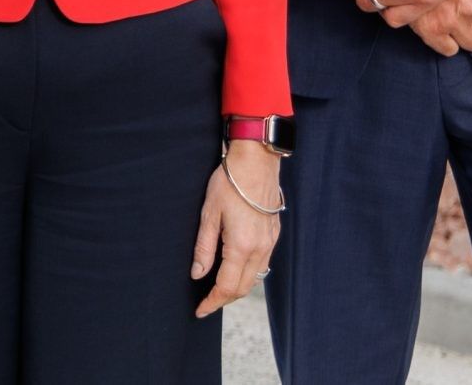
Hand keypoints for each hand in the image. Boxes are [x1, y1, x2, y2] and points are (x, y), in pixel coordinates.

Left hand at [193, 141, 281, 316]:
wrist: (257, 161)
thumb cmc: (229, 183)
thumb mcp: (209, 213)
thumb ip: (204, 247)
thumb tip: (197, 274)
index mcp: (241, 246)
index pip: (226, 286)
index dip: (212, 302)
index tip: (200, 310)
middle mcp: (260, 249)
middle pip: (243, 288)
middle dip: (224, 299)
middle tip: (206, 303)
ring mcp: (270, 243)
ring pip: (255, 279)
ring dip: (237, 289)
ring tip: (218, 290)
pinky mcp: (274, 235)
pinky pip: (262, 265)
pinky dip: (248, 274)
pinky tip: (235, 269)